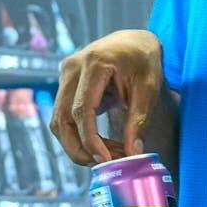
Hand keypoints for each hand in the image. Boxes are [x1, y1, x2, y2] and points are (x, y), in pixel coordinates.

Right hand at [52, 29, 164, 165]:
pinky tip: (100, 145)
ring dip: (78, 144)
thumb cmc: (144, 61)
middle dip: (78, 148)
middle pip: (62, 118)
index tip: (105, 160)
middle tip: (103, 165)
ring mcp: (65, 74)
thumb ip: (138, 121)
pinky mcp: (66, 84)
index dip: (90, 139)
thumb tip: (133, 153)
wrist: (134, 41)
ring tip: (106, 156)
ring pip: (58, 120)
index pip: (81, 109)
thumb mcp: (148, 89)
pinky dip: (79, 134)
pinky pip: (64, 116)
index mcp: (94, 63)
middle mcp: (72, 67)